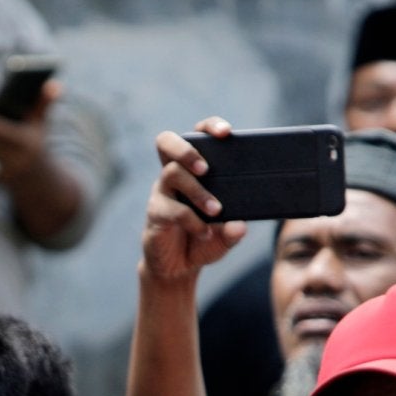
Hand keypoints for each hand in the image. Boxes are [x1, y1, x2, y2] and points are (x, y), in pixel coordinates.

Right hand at [139, 121, 246, 284]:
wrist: (178, 267)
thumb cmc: (203, 240)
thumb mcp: (225, 235)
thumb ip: (234, 230)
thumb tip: (241, 226)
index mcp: (192, 169)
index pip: (196, 135)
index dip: (209, 127)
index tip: (226, 132)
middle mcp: (173, 174)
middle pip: (167, 142)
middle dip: (187, 149)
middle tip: (206, 168)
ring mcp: (162, 193)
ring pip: (171, 173)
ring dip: (197, 191)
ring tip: (215, 210)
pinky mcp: (155, 214)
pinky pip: (171, 209)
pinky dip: (192, 220)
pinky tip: (204, 232)